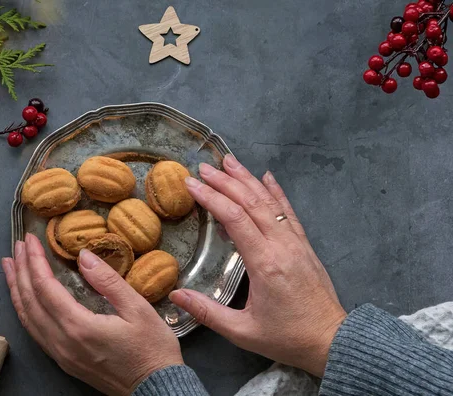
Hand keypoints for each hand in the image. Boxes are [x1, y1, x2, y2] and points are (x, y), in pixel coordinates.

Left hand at [1, 234, 182, 394]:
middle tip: (17, 247)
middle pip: (30, 301)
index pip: (45, 287)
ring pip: (27, 318)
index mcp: (78, 327)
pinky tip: (24, 299)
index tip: (30, 239)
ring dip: (17, 290)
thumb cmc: (152, 349)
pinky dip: (25, 310)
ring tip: (10, 268)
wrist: (156, 387)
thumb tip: (84, 255)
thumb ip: (108, 281)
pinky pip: (35, 332)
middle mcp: (62, 342)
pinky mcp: (64, 361)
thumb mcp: (138, 309)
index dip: (35, 260)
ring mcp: (61, 355)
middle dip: (21, 271)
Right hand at [169, 155, 345, 376]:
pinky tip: (267, 176)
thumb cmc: (286, 338)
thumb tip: (175, 295)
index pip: (235, 218)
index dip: (211, 197)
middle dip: (225, 181)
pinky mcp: (304, 245)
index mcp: (264, 263)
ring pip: (270, 202)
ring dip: (248, 179)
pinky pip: (288, 211)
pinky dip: (276, 192)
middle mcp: (281, 245)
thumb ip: (207, 312)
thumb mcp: (242, 331)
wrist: (332, 341)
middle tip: (203, 167)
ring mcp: (295, 242)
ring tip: (229, 161)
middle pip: (251, 202)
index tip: (191, 184)